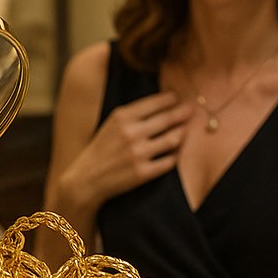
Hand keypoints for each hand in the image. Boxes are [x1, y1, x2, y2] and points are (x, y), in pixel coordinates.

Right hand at [63, 91, 190, 208]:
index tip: (177, 98)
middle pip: (168, 119)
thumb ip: (133, 114)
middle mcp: (131, 133)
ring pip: (173, 139)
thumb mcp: (111, 124)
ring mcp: (138, 153)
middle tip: (191, 110)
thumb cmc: (101, 149)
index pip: (154, 102)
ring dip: (182, 134)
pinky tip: (174, 153)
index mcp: (121, 117)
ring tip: (184, 131)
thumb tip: (163, 104)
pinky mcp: (143, 172)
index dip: (170, 99)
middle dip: (183, 113)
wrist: (86, 178)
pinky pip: (169, 161)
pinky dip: (174, 156)